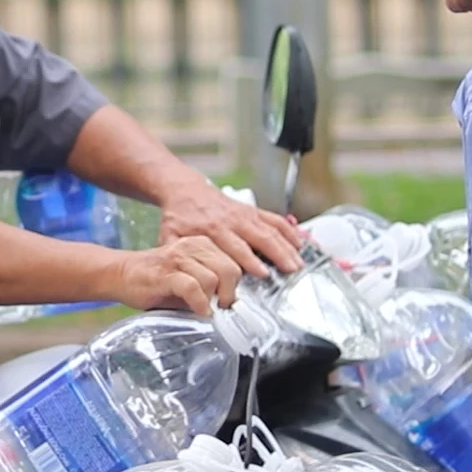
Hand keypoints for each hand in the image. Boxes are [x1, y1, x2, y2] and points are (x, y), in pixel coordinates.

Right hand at [110, 236, 243, 315]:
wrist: (120, 273)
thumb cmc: (155, 279)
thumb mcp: (189, 275)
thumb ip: (210, 283)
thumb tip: (230, 303)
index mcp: (201, 244)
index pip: (234, 262)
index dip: (236, 285)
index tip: (230, 300)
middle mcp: (192, 247)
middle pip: (229, 269)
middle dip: (229, 293)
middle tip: (222, 307)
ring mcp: (178, 258)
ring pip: (213, 279)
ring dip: (212, 300)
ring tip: (206, 309)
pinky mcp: (166, 273)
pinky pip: (193, 288)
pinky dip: (200, 304)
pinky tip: (199, 312)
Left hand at [155, 180, 303, 278]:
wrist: (184, 191)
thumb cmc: (178, 218)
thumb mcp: (169, 237)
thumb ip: (176, 257)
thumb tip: (184, 281)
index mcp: (212, 229)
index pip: (235, 247)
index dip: (250, 260)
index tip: (264, 273)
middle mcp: (231, 220)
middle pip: (260, 236)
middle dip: (278, 253)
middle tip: (292, 270)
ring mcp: (244, 214)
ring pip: (271, 228)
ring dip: (288, 245)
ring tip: (301, 262)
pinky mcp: (252, 210)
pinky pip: (274, 218)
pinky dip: (289, 230)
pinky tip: (301, 243)